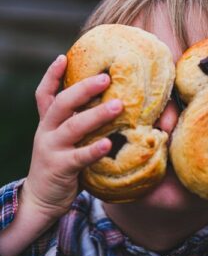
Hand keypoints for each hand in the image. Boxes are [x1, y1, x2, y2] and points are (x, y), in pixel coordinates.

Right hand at [23, 55, 122, 219]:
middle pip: (62, 104)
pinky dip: (93, 149)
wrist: (40, 198)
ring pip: (73, 127)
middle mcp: (46, 132)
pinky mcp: (60, 168)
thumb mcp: (61, 139)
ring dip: (96, 115)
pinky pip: (79, 157)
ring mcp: (51, 149)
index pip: (44, 94)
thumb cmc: (59, 163)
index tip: (63, 57)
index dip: (51, 75)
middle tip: (106, 77)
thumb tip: (104, 105)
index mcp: (47, 123)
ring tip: (118, 106)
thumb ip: (75, 124)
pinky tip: (108, 143)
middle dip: (84, 89)